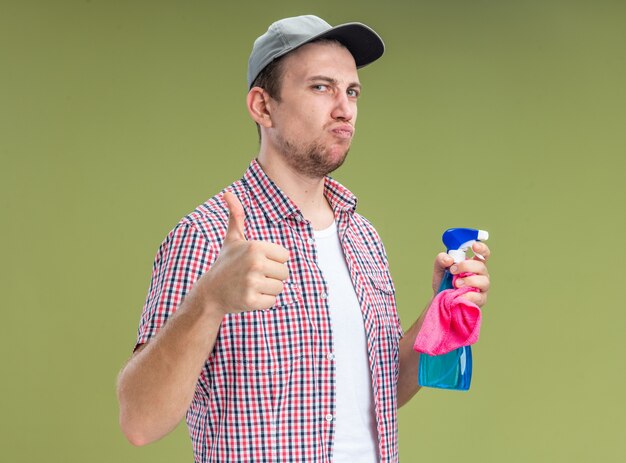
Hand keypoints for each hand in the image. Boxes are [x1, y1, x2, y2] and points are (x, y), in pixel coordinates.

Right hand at [199, 191, 289, 313]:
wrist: (210, 292)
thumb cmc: (226, 263)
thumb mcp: (232, 239)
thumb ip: (236, 216)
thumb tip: (228, 193)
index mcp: (256, 246)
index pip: (285, 256)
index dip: (274, 260)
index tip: (257, 262)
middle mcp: (255, 263)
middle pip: (285, 273)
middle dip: (272, 276)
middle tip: (253, 275)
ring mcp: (252, 283)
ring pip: (279, 288)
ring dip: (268, 289)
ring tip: (251, 285)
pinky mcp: (251, 301)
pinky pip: (272, 302)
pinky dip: (263, 302)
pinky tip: (249, 296)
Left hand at [432, 242, 490, 306]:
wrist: (441, 300)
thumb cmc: (444, 282)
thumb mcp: (439, 268)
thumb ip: (441, 259)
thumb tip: (449, 260)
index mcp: (474, 264)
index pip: (483, 254)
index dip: (481, 248)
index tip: (474, 245)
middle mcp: (481, 274)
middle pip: (481, 266)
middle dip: (466, 266)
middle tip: (453, 270)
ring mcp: (482, 288)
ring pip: (483, 281)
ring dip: (468, 281)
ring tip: (456, 284)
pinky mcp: (480, 300)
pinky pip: (479, 297)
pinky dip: (468, 295)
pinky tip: (459, 295)